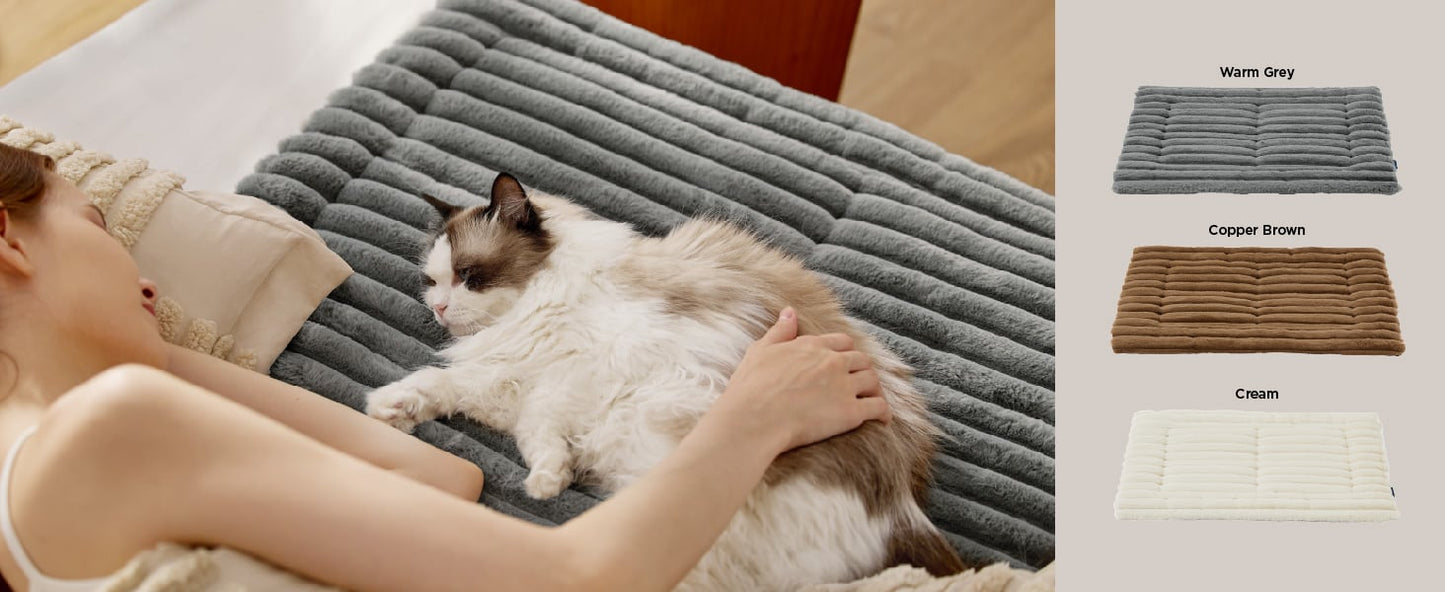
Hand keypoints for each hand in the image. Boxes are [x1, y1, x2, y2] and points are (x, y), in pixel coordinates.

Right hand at [713, 307, 890, 453]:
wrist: (753, 418)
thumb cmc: (750, 388)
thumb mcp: (760, 351)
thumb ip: (779, 331)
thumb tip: (789, 311)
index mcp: (811, 346)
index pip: (841, 342)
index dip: (846, 353)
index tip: (845, 364)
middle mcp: (831, 361)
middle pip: (861, 360)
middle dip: (863, 370)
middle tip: (861, 384)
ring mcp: (843, 386)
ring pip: (873, 381)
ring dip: (875, 390)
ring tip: (872, 401)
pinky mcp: (850, 412)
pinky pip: (878, 408)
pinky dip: (883, 413)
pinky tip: (882, 420)